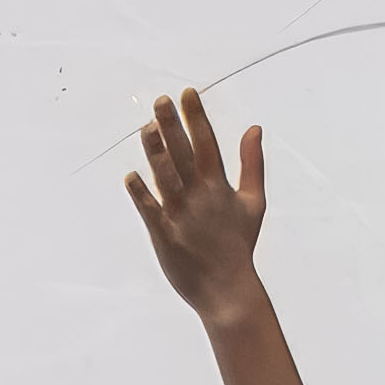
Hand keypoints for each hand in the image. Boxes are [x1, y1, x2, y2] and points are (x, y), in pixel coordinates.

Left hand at [124, 92, 271, 328]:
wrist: (228, 290)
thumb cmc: (238, 244)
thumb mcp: (253, 202)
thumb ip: (252, 163)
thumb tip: (254, 127)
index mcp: (219, 186)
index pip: (207, 143)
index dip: (196, 117)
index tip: (187, 93)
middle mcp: (200, 197)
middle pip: (184, 155)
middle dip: (173, 126)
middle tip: (161, 100)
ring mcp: (181, 216)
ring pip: (166, 177)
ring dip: (156, 152)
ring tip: (146, 127)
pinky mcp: (165, 236)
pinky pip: (150, 211)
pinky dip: (141, 194)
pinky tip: (130, 176)